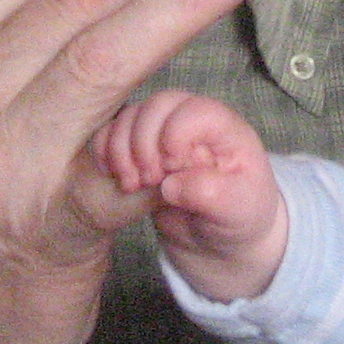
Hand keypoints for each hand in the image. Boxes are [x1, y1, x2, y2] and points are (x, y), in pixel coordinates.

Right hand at [97, 89, 287, 300]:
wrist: (217, 237)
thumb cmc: (237, 215)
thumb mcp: (236, 210)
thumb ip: (210, 194)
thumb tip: (170, 184)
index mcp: (223, 128)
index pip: (193, 111)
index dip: (175, 136)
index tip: (174, 169)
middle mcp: (191, 121)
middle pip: (156, 106)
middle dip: (144, 144)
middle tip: (149, 181)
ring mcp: (162, 131)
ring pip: (129, 117)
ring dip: (121, 150)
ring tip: (132, 185)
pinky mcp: (139, 148)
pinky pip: (111, 133)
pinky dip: (105, 152)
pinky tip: (115, 177)